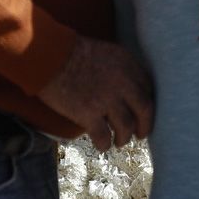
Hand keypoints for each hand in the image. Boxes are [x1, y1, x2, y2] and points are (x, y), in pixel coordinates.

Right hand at [37, 35, 154, 149]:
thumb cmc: (73, 52)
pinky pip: (103, 137)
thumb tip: (129, 88)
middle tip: (140, 134)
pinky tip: (102, 145)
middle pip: (144, 110)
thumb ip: (121, 69)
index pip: (148, 88)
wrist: (50, 57)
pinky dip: (104, 144)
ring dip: (124, 138)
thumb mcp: (107, 53)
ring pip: (126, 127)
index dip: (147, 103)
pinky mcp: (88, 114)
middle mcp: (123, 82)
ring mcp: (107, 99)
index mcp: (128, 65)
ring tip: (119, 142)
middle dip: (145, 125)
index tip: (143, 112)